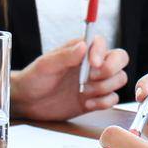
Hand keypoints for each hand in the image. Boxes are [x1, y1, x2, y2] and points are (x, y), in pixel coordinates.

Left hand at [10, 36, 127, 120]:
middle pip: (120, 59)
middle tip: (91, 78)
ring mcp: (95, 82)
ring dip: (105, 87)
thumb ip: (65, 56)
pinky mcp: (94, 99)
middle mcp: (92, 64)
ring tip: (84, 91)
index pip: (102, 43)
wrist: (27, 102)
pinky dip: (103, 102)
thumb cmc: (33, 78)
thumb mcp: (45, 65)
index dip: (102, 53)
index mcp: (81, 50)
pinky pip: (112, 99)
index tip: (92, 64)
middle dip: (110, 70)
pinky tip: (86, 103)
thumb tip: (83, 46)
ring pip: (119, 79)